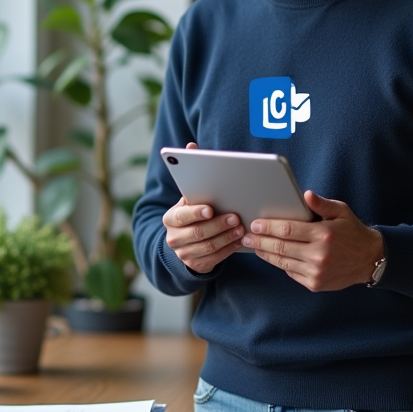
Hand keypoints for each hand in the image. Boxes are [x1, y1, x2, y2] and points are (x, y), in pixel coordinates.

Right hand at [162, 142, 244, 273]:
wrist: (184, 244)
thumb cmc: (192, 214)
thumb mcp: (189, 197)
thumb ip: (191, 174)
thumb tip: (192, 146)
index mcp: (171, 218)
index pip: (181, 216)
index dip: (195, 213)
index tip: (210, 208)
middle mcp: (174, 238)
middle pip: (198, 233)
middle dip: (218, 224)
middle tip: (236, 217)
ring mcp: (184, 254)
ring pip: (209, 246)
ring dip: (227, 237)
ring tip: (242, 227)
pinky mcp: (197, 265)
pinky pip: (216, 258)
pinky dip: (229, 249)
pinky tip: (240, 240)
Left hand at [243, 190, 383, 291]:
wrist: (370, 260)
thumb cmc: (353, 232)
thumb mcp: (341, 212)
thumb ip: (321, 204)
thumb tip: (305, 195)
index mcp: (324, 234)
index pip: (287, 230)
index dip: (268, 227)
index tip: (255, 225)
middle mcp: (319, 254)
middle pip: (280, 247)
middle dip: (260, 241)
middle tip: (246, 236)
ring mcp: (316, 271)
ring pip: (282, 262)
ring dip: (265, 254)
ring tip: (254, 246)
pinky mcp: (315, 283)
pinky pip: (291, 272)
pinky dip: (280, 264)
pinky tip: (272, 256)